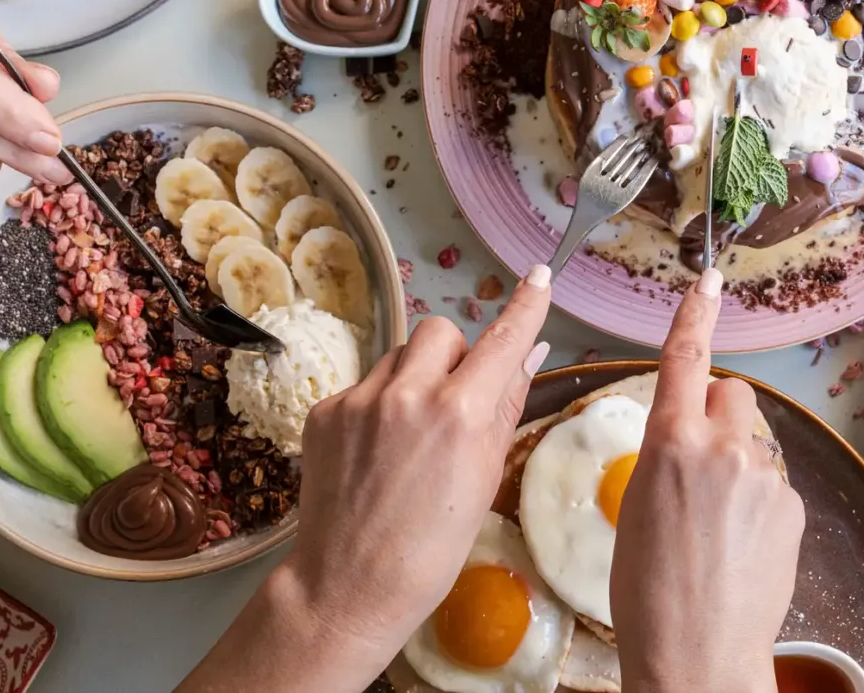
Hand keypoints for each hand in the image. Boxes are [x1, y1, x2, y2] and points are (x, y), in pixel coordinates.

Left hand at [179, 265, 554, 692]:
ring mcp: (359, 400)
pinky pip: (364, 386)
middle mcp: (409, 394)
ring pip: (399, 356)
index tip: (539, 277)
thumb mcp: (484, 477)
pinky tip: (376, 455)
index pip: (502, 340)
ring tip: (411, 438)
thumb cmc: (431, 549)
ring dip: (414, 379)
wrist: (348, 586)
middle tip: (456, 399)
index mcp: (460, 413)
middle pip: (441, 331)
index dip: (525, 306)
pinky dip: (377, 409)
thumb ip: (505, 408)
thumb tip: (530, 355)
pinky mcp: (324, 412)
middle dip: (455, 353)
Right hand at [610, 268, 805, 692]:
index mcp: (670, 441)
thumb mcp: (635, 507)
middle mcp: (724, 448)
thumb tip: (686, 444)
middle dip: (716, 411)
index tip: (709, 279)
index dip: (696, 313)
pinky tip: (737, 545)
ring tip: (713, 525)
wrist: (696, 652)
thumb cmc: (646, 591)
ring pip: (752, 443)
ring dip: (736, 464)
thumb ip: (664, 457)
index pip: (685, 357)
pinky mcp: (793, 507)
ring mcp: (765, 477)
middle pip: (730, 393)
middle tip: (695, 460)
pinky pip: (771, 482)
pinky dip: (755, 501)